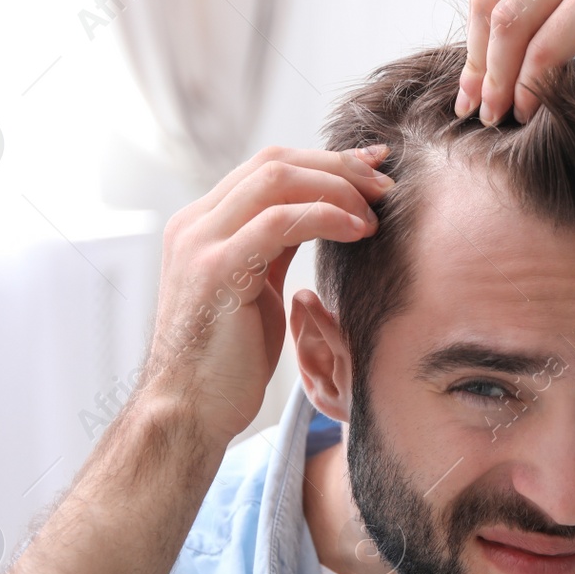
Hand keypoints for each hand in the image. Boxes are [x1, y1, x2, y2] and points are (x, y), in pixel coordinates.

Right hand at [138, 145, 392, 446]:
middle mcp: (195, 224)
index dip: (326, 161)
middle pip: (275, 162)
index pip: (269, 166)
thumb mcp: (255, 287)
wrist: (189, 411)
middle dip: (338, 167)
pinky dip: (325, 217)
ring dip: (337, 189)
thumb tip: (316, 213)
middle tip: (385, 185)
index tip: (374, 168)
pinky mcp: (216, 271)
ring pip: (276, 180)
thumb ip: (274, 245)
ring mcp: (200, 244)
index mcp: (203, 223)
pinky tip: (357, 232)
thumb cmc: (228, 361)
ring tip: (375, 214)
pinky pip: (277, 223)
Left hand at [456, 0, 574, 125]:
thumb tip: (497, 41)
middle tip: (476, 109)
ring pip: (510, 23)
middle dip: (478, 63)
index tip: (473, 87)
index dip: (472, 41)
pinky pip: (546, 46)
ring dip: (498, 78)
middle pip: (490, 1)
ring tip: (500, 115)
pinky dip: (531, 83)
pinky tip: (532, 108)